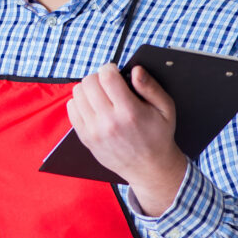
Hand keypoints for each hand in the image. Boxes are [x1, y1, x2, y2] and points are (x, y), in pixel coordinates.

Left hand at [67, 63, 186, 215]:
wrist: (149, 168)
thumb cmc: (158, 136)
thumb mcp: (166, 109)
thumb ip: (151, 87)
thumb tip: (135, 70)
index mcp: (129, 112)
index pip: (107, 77)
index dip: (110, 68)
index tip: (115, 72)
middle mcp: (108, 122)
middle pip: (88, 82)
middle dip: (98, 77)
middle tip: (108, 84)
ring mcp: (94, 131)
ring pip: (77, 93)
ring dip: (88, 89)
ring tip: (101, 95)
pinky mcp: (85, 138)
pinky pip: (71, 108)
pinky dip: (80, 102)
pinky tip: (93, 106)